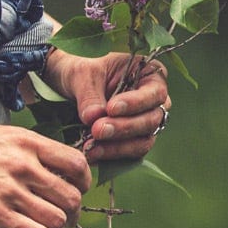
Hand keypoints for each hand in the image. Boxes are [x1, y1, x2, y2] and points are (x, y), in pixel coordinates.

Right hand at [0, 122, 93, 227]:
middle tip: (66, 216)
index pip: (75, 162)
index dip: (83, 180)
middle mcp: (21, 164)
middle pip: (71, 194)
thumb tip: (44, 168)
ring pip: (58, 217)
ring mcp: (7, 190)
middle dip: (73, 210)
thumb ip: (20, 149)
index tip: (78, 189)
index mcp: (23, 141)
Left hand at [44, 48, 170, 162]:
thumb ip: (90, 95)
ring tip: (92, 147)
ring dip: (118, 146)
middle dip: (124, 127)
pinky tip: (93, 154)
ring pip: (144, 140)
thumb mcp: (83, 75)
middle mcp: (154, 100)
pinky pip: (130, 152)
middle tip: (98, 130)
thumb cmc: (84, 73)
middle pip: (151, 119)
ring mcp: (146, 122)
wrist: (73, 86)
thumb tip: (93, 118)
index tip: (111, 108)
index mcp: (151, 74)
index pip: (154, 92)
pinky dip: (111, 154)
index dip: (136, 103)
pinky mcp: (134, 140)